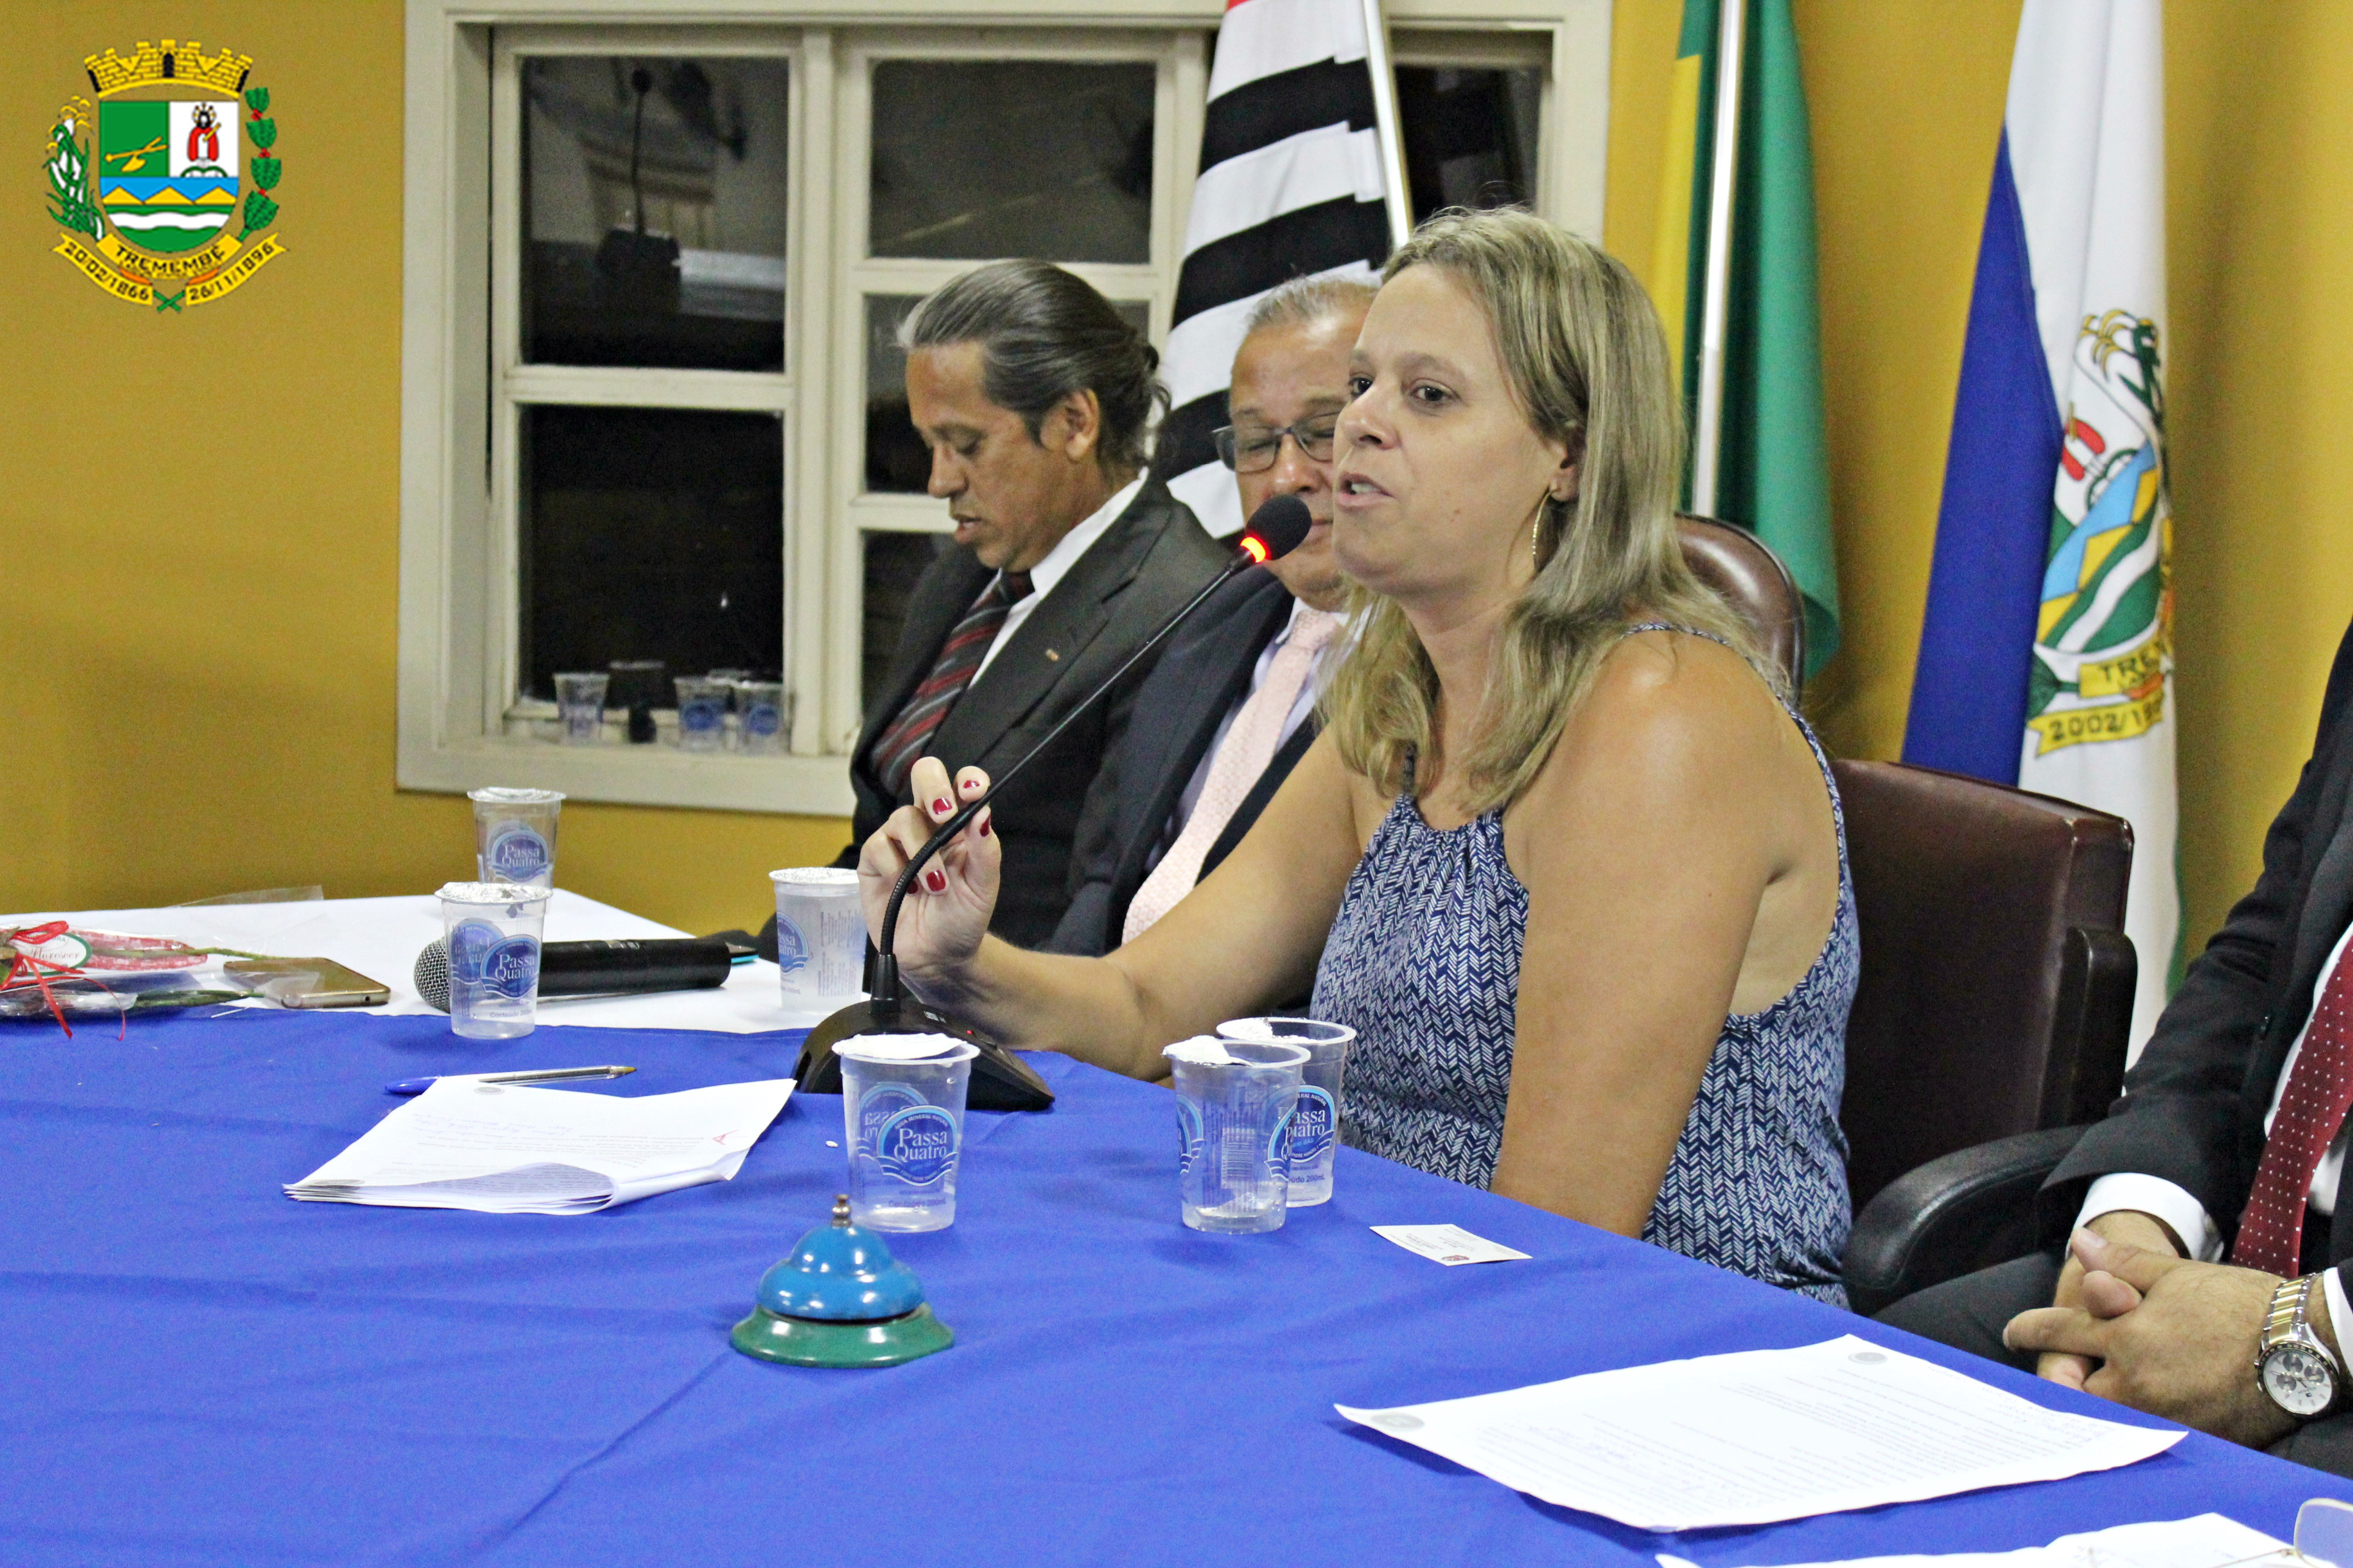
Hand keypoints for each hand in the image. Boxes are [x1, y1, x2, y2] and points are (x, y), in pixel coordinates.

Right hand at [858, 758, 996, 993]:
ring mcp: (899, 840)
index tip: (973, 791)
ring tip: (935, 887)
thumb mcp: (983, 887)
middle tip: (944, 814)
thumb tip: (983, 812)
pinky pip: (878, 845)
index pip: (962, 784)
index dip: (967, 779)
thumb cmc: (963, 919)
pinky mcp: (874, 861)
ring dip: (922, 852)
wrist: (938, 958)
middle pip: (924, 776)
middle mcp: (928, 824)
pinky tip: (905, 890)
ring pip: (903, 817)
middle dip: (934, 788)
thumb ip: (985, 849)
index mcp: (959, 825)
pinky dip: (894, 867)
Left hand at [2005, 1227, 2296, 1448]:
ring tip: (2091, 1391)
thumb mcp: (2175, 1274)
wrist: (2302, 1345)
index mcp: (2125, 1335)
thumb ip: (2120, 1262)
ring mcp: (2164, 1415)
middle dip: (2061, 1380)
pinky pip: (2146, 1437)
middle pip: (2075, 1390)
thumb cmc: (2239, 1305)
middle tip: (2056, 1371)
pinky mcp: (2192, 1438)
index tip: (2016, 1333)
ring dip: (2094, 1404)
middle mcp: (2137, 1381)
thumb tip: (2078, 1243)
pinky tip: (2132, 1416)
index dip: (2030, 1331)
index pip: (2059, 1333)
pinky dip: (2133, 1425)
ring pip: (2107, 1417)